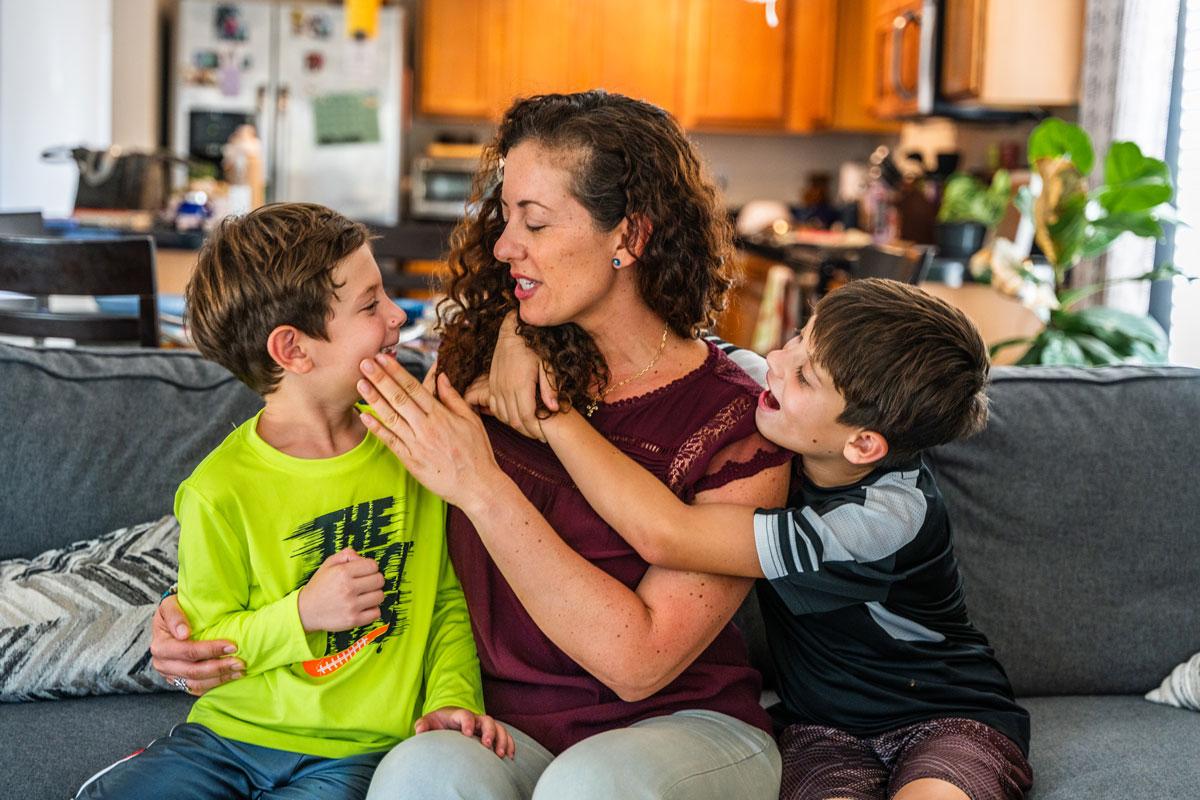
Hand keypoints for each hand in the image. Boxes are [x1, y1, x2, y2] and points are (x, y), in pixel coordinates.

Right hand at [149, 594, 242, 694]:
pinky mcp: (178, 681)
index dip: (211, 650)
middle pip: (193, 671)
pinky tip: (229, 678)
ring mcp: (170, 675)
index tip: (232, 646)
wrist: (170, 621)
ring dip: (219, 679)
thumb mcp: (170, 605)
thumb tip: (183, 633)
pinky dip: (214, 685)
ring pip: (195, 684)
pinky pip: (196, 688)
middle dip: (219, 668)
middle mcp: (163, 664)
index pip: (188, 651)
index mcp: (161, 646)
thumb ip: (175, 616)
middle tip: (240, 663)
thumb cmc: (174, 610)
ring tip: (239, 672)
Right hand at [297, 548, 384, 632]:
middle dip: (374, 580)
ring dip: (374, 595)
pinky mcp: (353, 620)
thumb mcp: (328, 564)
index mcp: (342, 572)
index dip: (371, 568)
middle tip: (365, 584)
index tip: (365, 573)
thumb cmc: (319, 586)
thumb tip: (362, 557)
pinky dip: (372, 610)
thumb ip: (346, 555)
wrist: (305, 611)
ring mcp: (351, 606)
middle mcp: (348, 588)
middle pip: (379, 580)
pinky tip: (363, 607)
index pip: (373, 566)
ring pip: (380, 596)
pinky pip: (376, 613)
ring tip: (364, 596)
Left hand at [357, 354, 504, 511]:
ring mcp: (417, 445)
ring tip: (360, 384)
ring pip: (391, 418)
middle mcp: (426, 427)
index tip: (383, 358)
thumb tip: (441, 376)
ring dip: (374, 400)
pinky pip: (390, 442)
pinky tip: (364, 417)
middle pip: (399, 398)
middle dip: (380, 379)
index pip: (414, 388)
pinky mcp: (411, 461)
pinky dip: (377, 429)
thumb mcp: (472, 420)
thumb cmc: (477, 453)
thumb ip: (454, 398)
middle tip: (364, 363)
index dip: (396, 371)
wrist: (478, 486)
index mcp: (441, 415)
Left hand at [414, 706, 514, 758]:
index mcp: (459, 715)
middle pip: (487, 720)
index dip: (468, 722)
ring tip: (501, 754)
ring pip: (498, 728)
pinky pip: (504, 736)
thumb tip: (419, 730)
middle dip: (489, 731)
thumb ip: (423, 725)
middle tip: (487, 745)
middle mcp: (475, 719)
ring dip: (502, 739)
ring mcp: (484, 726)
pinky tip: (510, 756)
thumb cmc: (438, 723)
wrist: (448, 721)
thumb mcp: (429, 722)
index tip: (467, 733)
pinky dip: (509, 744)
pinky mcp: (491, 734)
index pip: (466, 715)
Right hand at [487, 311, 558, 440]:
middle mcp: (505, 388)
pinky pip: (494, 407)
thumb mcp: (547, 365)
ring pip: (504, 416)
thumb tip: (554, 408)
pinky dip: (504, 416)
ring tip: (530, 428)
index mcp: (521, 385)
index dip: (536, 430)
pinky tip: (515, 416)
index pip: (527, 417)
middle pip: (515, 420)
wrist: (513, 331)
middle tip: (540, 436)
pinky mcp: (492, 383)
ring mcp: (496, 386)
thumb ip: (549, 388)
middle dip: (528, 432)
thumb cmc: (534, 346)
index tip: (545, 436)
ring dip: (516, 425)